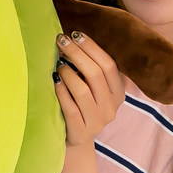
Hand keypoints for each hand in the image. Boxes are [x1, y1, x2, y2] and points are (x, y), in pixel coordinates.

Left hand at [53, 31, 123, 146]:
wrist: (75, 138)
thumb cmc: (81, 104)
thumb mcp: (92, 87)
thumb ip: (90, 68)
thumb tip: (72, 38)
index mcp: (118, 93)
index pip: (109, 65)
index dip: (92, 47)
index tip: (75, 34)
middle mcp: (111, 108)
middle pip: (96, 75)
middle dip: (76, 54)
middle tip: (60, 40)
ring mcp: (97, 122)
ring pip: (83, 91)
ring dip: (68, 72)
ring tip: (58, 63)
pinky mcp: (81, 132)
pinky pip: (70, 108)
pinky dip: (61, 91)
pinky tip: (54, 80)